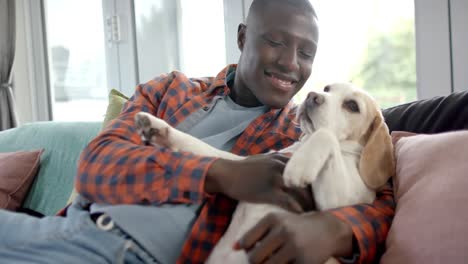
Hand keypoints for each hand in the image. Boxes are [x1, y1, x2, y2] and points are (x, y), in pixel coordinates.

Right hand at [205, 153, 313, 212]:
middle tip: (319, 205)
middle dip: (314, 194)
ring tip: (314, 213)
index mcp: (281, 158)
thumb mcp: (262, 158)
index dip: (312, 182)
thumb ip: (276, 159)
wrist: (225, 174)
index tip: (317, 192)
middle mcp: (281, 166)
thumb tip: (286, 162)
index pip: (305, 169)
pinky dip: (297, 209)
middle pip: (306, 181)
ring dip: (309, 204)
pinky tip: (301, 216)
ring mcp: (275, 178)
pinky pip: (288, 202)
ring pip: (300, 192)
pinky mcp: (268, 191)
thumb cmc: (242, 168)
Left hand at [235, 211, 352, 263]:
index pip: (246, 242)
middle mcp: (283, 230)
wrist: (325, 229)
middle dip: (256, 262)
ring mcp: (295, 246)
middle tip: (265, 258)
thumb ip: (254, 233)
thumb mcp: (274, 222)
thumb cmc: (293, 226)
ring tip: (276, 259)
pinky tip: (289, 261)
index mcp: (272, 219)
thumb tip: (233, 247)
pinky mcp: (305, 261)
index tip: (257, 248)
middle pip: (254, 259)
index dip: (248, 250)